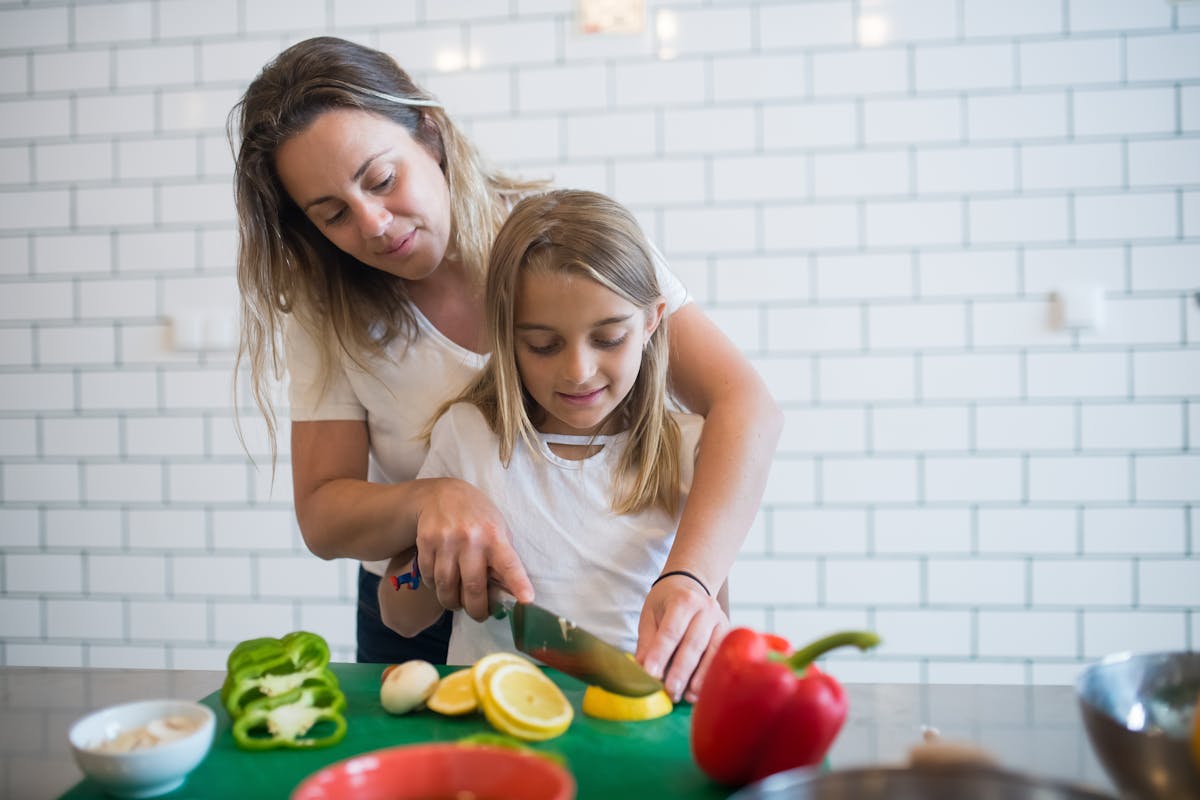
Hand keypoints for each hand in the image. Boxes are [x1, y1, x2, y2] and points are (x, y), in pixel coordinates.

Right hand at [413, 478, 533, 620]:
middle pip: (473, 587)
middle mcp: (470, 539)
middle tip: (480, 616)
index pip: (509, 564)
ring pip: (447, 587)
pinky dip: (436, 587)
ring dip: (453, 602)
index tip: (526, 601)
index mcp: (494, 535)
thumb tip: (509, 592)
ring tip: (458, 602)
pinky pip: (429, 578)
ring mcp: (446, 541)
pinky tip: (442, 583)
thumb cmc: (477, 517)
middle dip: (477, 609)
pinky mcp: (426, 543)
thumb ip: (502, 558)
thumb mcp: (497, 529)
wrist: (441, 494)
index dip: (518, 583)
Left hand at [635, 575, 728, 703]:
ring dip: (699, 677)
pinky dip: (710, 676)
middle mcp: (706, 608)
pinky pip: (721, 657)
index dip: (660, 654)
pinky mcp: (729, 634)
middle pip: (693, 643)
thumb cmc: (667, 603)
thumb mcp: (651, 615)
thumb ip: (647, 641)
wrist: (692, 586)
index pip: (671, 630)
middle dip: (680, 670)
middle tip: (669, 691)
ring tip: (686, 696)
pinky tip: (699, 691)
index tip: (650, 674)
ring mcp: (721, 621)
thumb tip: (640, 669)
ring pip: (712, 652)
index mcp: (683, 600)